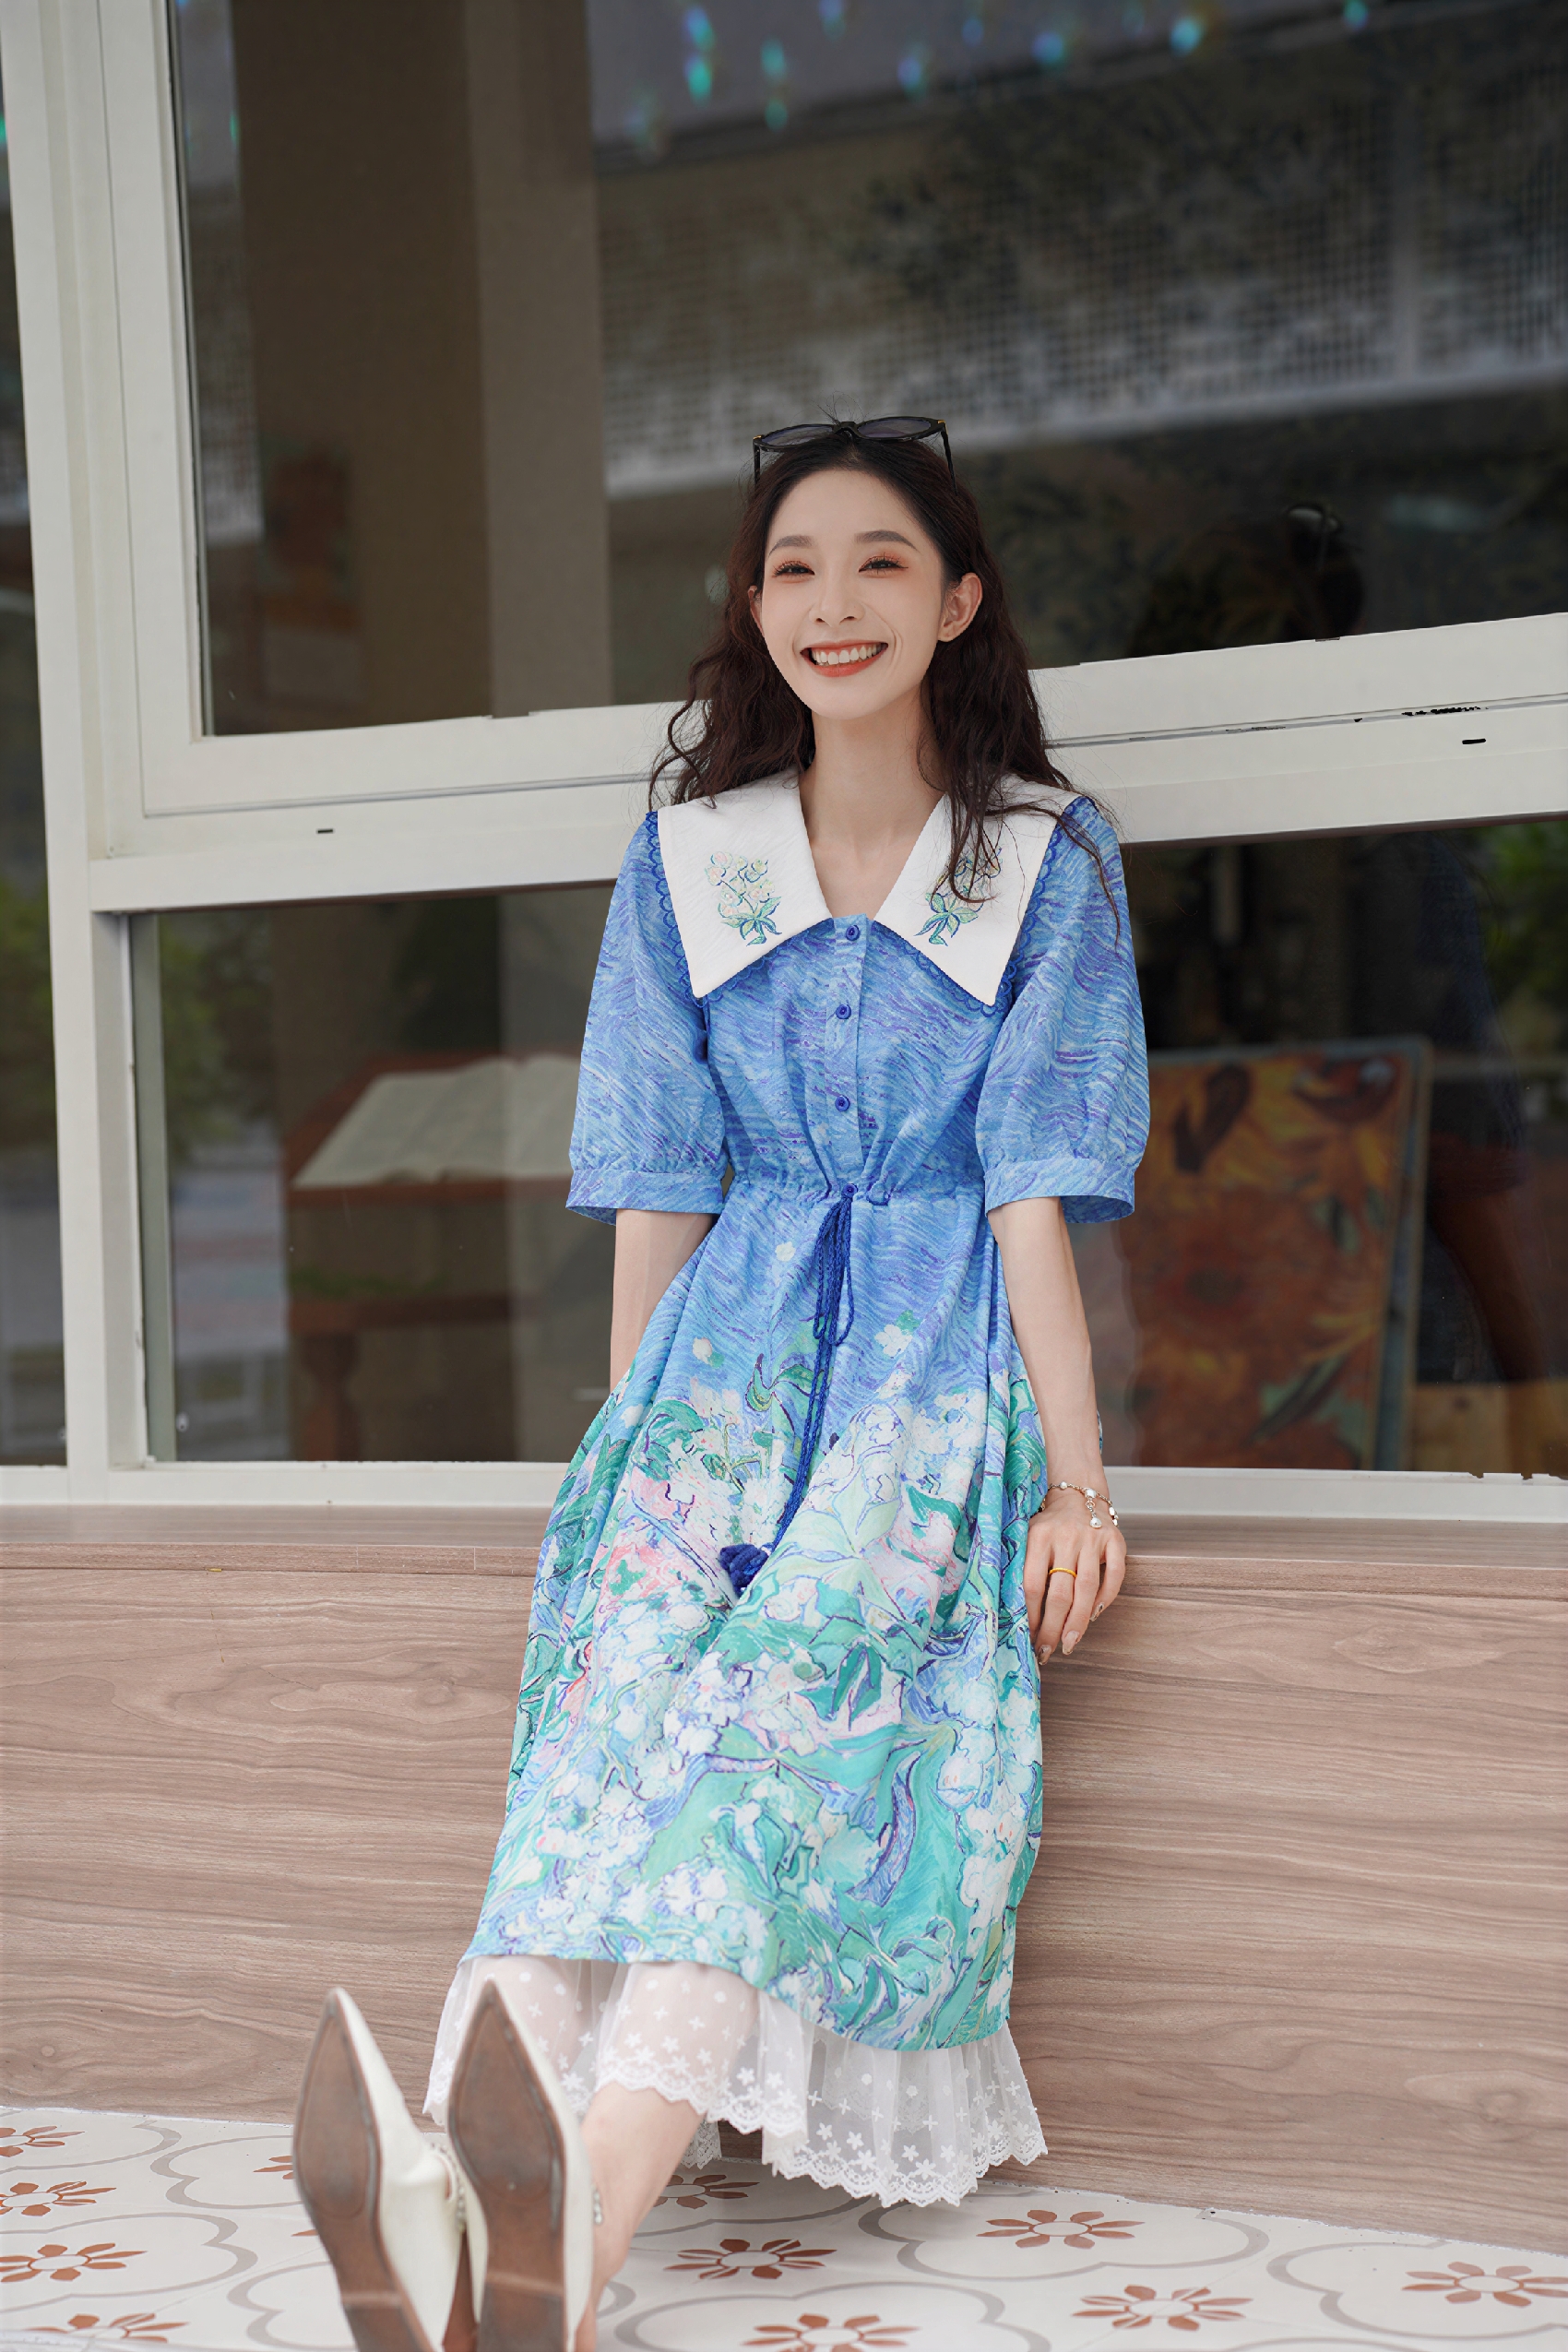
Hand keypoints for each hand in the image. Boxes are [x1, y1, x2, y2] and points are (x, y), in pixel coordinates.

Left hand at [1025, 1485, 1125, 1662]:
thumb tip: (1009, 1611)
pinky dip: (1106, 1598)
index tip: (1028, 1638)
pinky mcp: (1115, 1540)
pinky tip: (1094, 1616)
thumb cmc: (1047, 1526)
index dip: (1030, 1615)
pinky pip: (1114, 1574)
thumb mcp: (1027, 1536)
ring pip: (1087, 1588)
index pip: (1032, 1584)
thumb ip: (1021, 1566)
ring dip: (1078, 1621)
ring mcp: (1093, 1537)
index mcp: (1038, 1536)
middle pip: (1059, 1592)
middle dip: (1052, 1627)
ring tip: (1069, 1644)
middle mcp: (1066, 1536)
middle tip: (1047, 1651)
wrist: (1077, 1494)